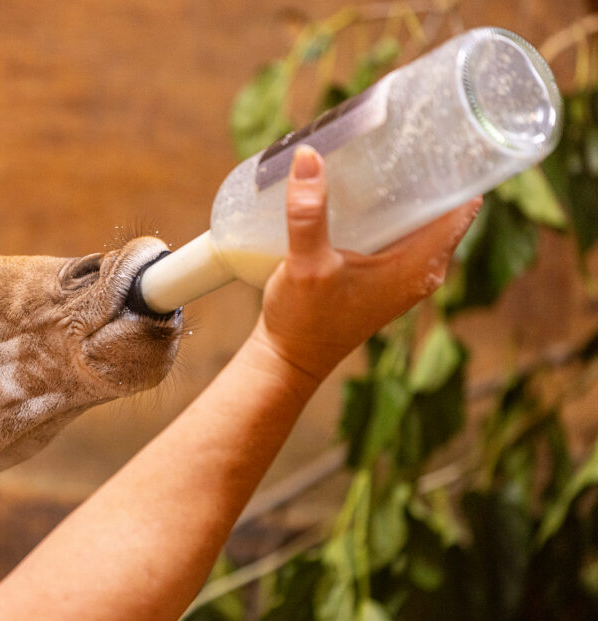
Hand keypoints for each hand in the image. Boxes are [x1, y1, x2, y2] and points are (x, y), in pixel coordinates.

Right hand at [250, 145, 480, 382]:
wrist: (288, 359)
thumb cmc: (304, 321)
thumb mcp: (306, 264)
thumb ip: (309, 213)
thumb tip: (308, 156)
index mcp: (419, 266)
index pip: (462, 206)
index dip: (458, 168)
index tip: (439, 133)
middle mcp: (421, 270)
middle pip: (442, 206)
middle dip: (426, 170)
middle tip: (402, 130)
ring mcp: (404, 274)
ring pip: (419, 218)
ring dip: (404, 189)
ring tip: (382, 150)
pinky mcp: (385, 276)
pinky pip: (400, 230)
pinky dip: (388, 208)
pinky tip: (363, 190)